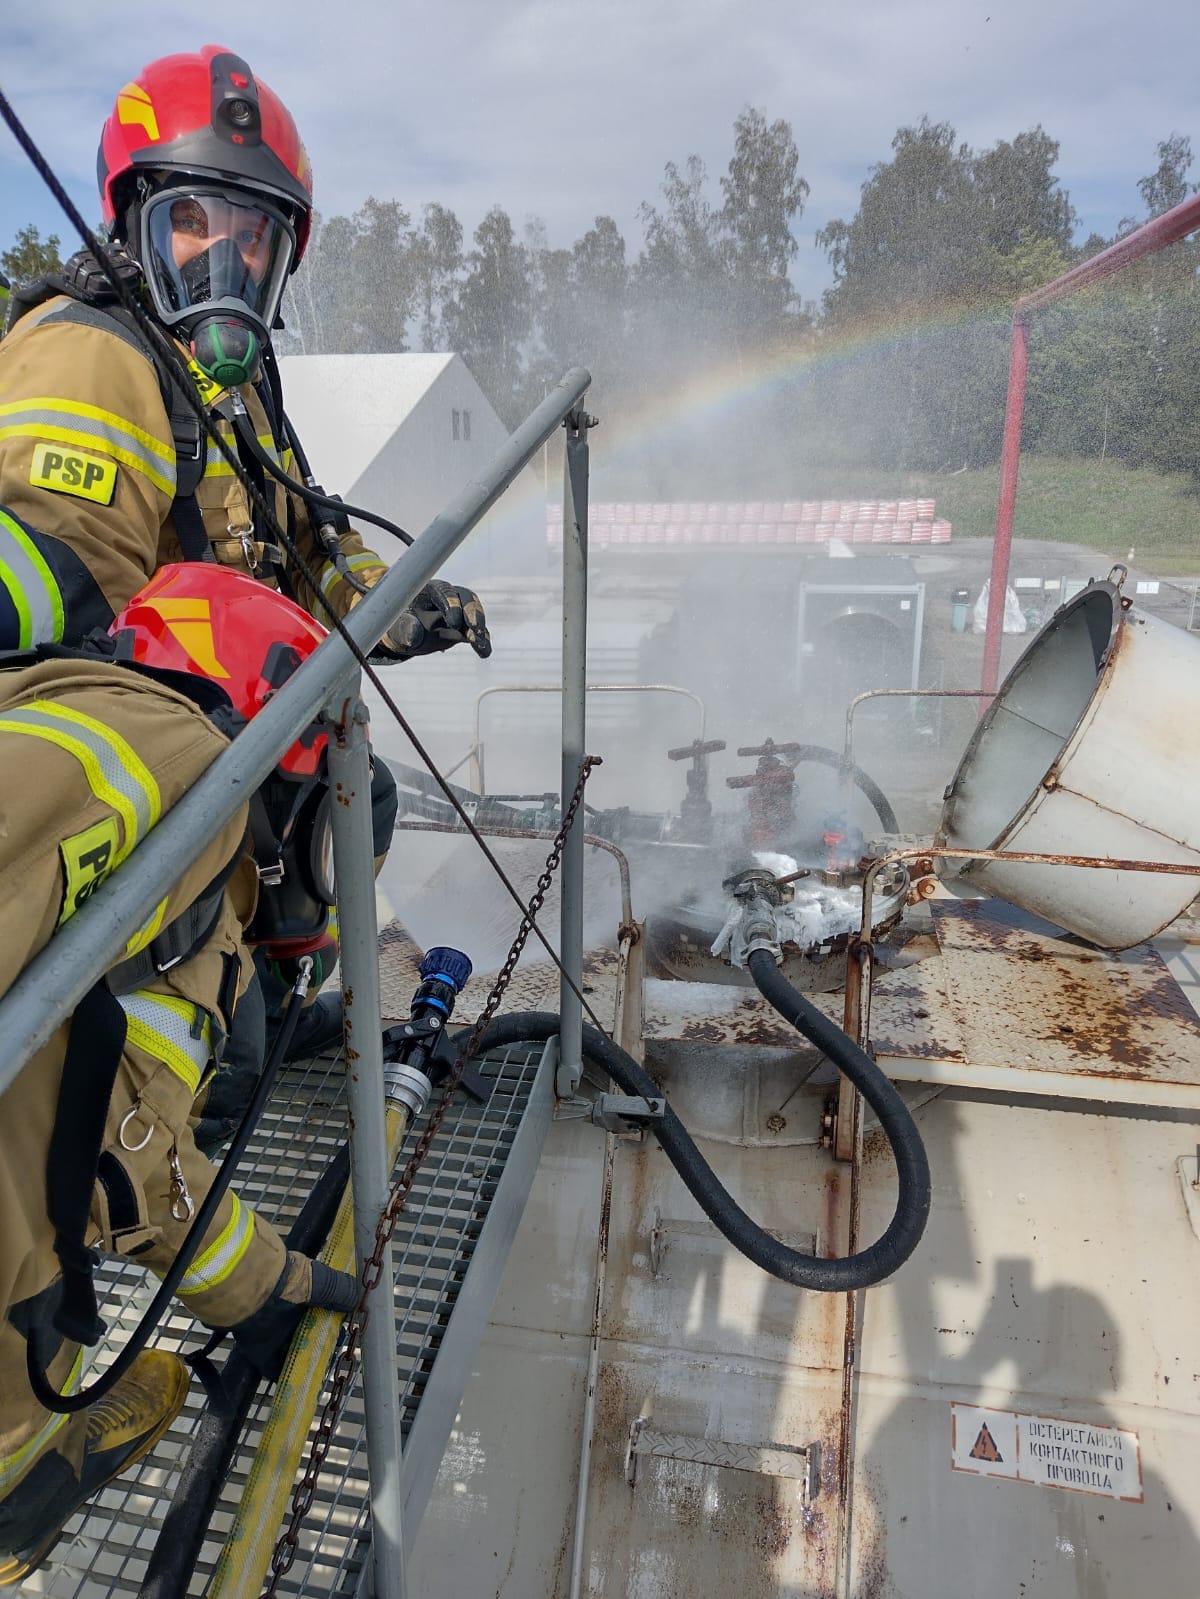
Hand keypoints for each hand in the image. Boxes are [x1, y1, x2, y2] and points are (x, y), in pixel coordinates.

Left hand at [228, 1253, 359, 1379]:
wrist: (254, 1291)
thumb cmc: (291, 1282)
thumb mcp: (324, 1282)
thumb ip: (342, 1291)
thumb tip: (359, 1299)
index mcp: (302, 1291)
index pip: (320, 1306)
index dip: (333, 1320)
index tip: (345, 1331)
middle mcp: (287, 1311)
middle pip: (306, 1330)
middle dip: (320, 1342)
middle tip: (334, 1353)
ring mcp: (272, 1330)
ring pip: (292, 1348)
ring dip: (305, 1358)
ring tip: (321, 1370)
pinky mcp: (259, 1349)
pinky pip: (272, 1366)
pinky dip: (283, 1374)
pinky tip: (298, 1382)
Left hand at [384, 581, 490, 659]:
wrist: (405, 634)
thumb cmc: (398, 625)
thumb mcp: (398, 627)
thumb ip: (405, 628)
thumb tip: (413, 634)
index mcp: (430, 590)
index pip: (444, 592)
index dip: (452, 605)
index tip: (453, 623)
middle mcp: (448, 597)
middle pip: (466, 599)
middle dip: (472, 613)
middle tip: (475, 630)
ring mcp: (459, 611)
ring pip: (475, 614)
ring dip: (480, 629)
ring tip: (480, 645)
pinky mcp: (465, 625)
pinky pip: (477, 631)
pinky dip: (482, 641)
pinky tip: (484, 652)